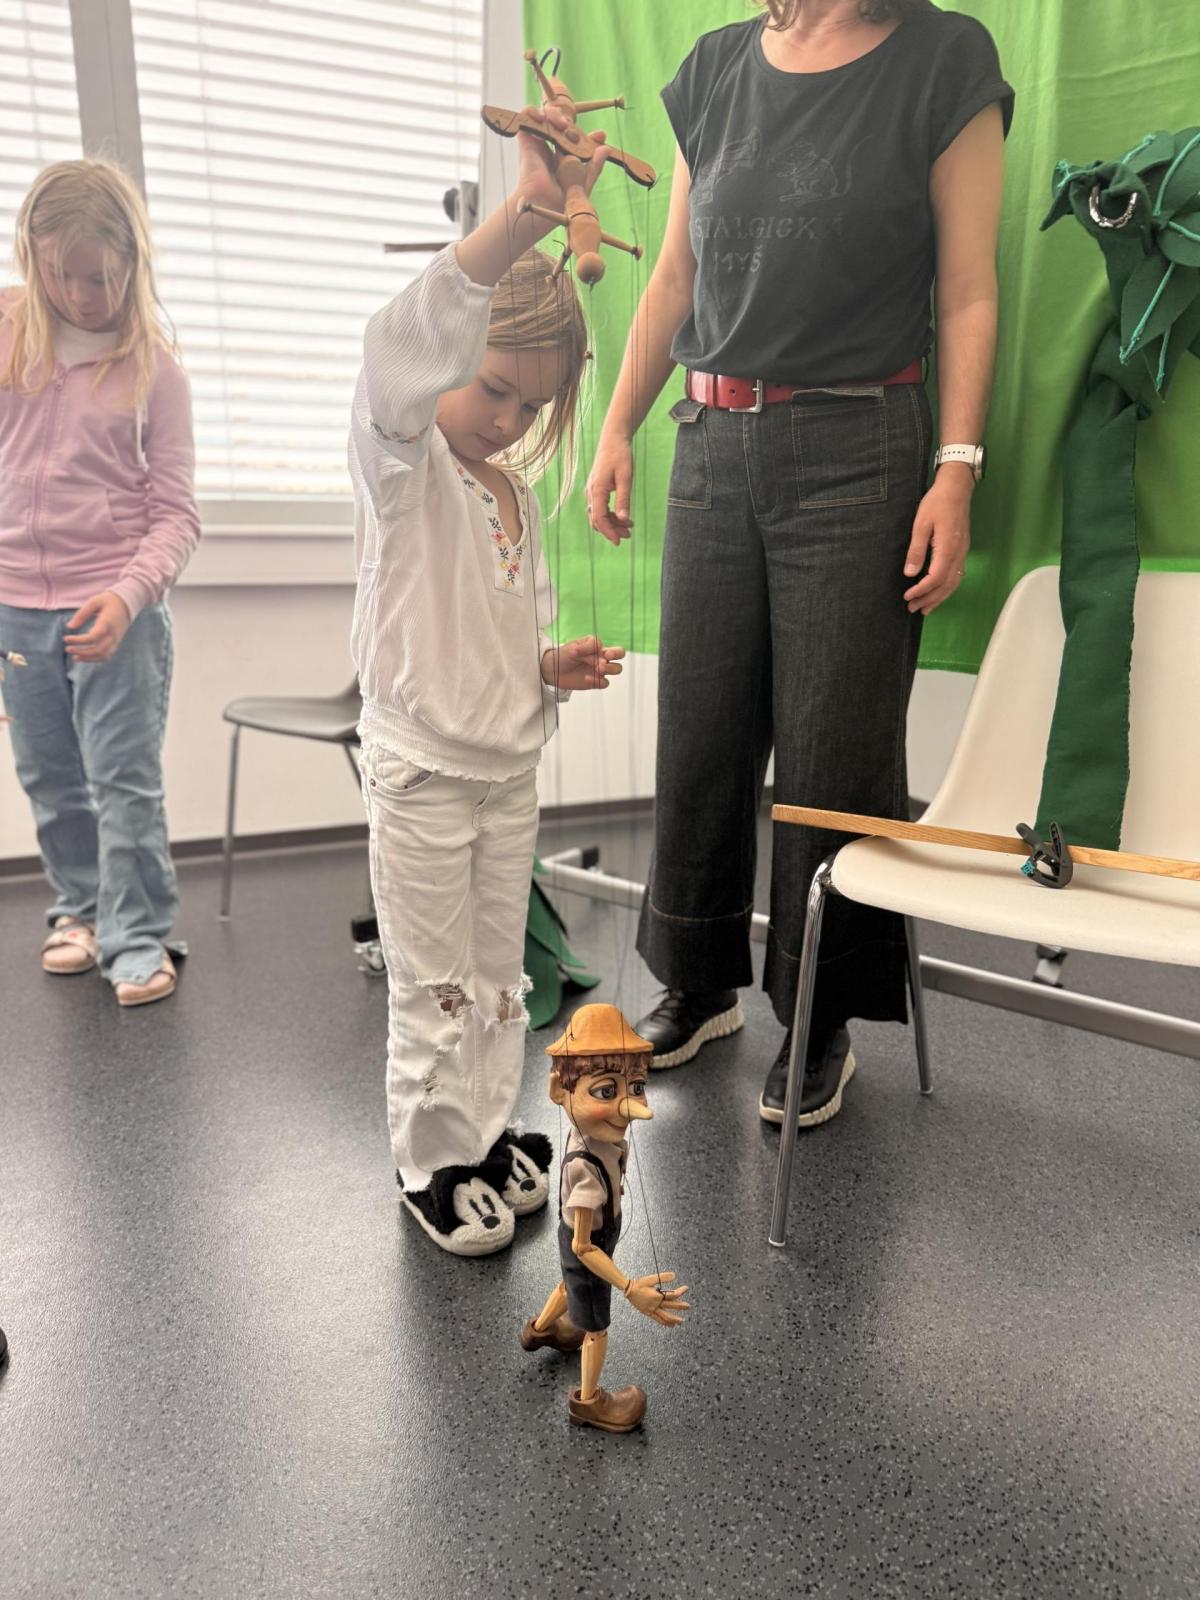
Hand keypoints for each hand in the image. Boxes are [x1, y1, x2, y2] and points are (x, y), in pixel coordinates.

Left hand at [65, 591, 131, 661]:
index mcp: (107, 623)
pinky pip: (107, 656)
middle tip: (67, 649)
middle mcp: (113, 634)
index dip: (79, 640)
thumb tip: (69, 627)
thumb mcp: (94, 602)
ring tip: (74, 657)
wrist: (126, 605)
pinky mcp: (116, 643)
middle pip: (98, 649)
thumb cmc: (107, 601)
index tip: (66, 638)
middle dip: (82, 651)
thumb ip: (81, 614)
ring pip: (103, 655)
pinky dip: (95, 659)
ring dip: (88, 658)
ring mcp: (116, 640)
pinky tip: (84, 657)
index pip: (93, 637)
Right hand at [515, 105, 607, 216]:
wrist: (543, 204)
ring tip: (561, 124)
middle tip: (572, 128)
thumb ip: (595, 166)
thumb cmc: (561, 201)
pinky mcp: (526, 140)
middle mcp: (549, 149)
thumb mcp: (584, 183)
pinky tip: (542, 118)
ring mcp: (537, 143)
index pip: (575, 139)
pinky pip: (525, 116)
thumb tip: (606, 148)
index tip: (600, 136)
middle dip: (569, 120)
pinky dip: (533, 111)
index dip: (587, 135)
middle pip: (560, 123)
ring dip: (554, 114)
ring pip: (545, 116)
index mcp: (563, 159)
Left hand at [542, 636, 624, 691]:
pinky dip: (598, 680)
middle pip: (620, 657)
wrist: (553, 670)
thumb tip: (600, 646)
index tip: (606, 654)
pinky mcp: (595, 682)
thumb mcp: (573, 647)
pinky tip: (587, 678)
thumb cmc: (564, 655)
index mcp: (598, 647)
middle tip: (606, 659)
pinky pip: (604, 683)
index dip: (614, 651)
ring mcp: (600, 671)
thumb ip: (587, 646)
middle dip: (617, 656)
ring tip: (597, 668)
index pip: (613, 648)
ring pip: (616, 669)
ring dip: (609, 669)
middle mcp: (602, 658)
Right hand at [587, 432, 634, 544]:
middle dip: (611, 530)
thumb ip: (624, 499)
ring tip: (629, 526)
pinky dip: (611, 515)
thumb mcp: (626, 477)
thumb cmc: (620, 455)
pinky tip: (623, 517)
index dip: (608, 532)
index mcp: (596, 490)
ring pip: (598, 515)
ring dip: (612, 523)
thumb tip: (624, 520)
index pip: (598, 518)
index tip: (618, 541)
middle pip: (597, 519)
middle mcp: (591, 492)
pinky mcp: (597, 490)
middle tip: (629, 534)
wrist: (613, 439)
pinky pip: (600, 508)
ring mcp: (592, 491)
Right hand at [624, 1271, 690, 1327]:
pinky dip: (665, 1323)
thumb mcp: (651, 1278)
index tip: (686, 1288)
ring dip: (674, 1319)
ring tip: (681, 1322)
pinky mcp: (648, 1313)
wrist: (628, 1290)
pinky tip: (670, 1325)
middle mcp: (655, 1304)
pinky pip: (658, 1319)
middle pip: (670, 1306)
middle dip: (680, 1306)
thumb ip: (663, 1277)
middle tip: (688, 1306)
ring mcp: (652, 1310)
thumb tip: (674, 1275)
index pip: (672, 1295)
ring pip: (665, 1317)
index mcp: (657, 1296)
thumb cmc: (639, 1283)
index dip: (680, 1291)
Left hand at [902, 468, 972, 614]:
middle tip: (912, 609)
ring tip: (925, 608)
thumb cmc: (937, 502)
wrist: (957, 488)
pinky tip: (938, 592)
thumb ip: (916, 550)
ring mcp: (963, 552)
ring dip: (939, 597)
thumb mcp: (921, 524)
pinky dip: (946, 588)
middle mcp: (959, 553)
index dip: (922, 591)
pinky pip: (957, 575)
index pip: (936, 578)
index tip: (908, 597)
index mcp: (948, 548)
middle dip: (929, 599)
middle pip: (946, 585)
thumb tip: (910, 573)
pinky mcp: (962, 549)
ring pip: (954, 582)